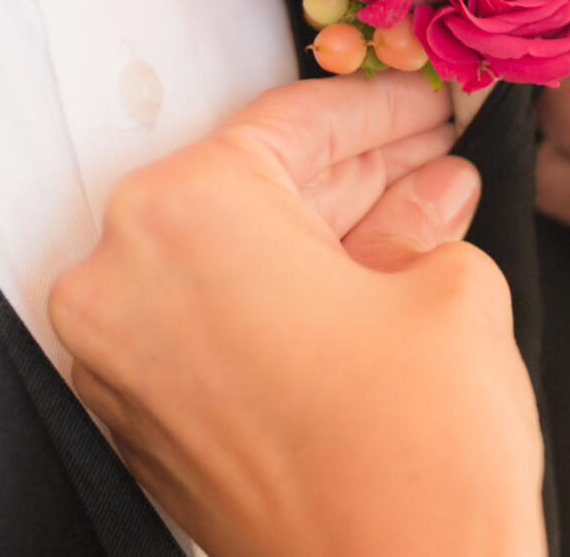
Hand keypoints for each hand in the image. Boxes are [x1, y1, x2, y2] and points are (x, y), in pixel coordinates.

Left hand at [50, 73, 545, 556]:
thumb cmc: (415, 463)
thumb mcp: (448, 290)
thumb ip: (422, 218)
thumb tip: (425, 193)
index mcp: (183, 212)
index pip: (288, 124)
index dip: (377, 110)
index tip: (421, 107)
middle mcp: (124, 278)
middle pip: (248, 188)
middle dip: (351, 173)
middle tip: (426, 157)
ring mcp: (121, 358)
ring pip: (225, 257)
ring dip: (319, 234)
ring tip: (416, 212)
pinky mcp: (139, 422)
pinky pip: (205, 323)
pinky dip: (276, 300)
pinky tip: (363, 281)